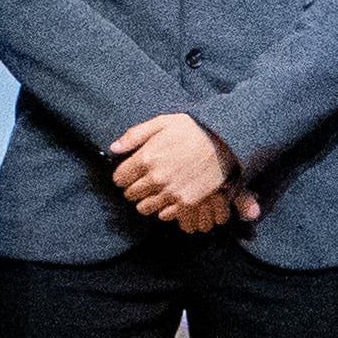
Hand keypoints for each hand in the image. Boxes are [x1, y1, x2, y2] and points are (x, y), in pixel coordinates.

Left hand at [109, 111, 237, 225]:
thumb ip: (134, 135)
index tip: (129, 173)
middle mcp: (156, 178)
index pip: (120, 178)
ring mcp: (171, 192)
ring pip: (144, 207)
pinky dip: (163, 209)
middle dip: (133, 188)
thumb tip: (113, 148)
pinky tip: (169, 197)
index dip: (123, 175)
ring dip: (146, 201)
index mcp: (147, 157)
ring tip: (155, 191)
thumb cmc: (193, 129)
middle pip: (130, 194)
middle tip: (143, 181)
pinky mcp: (186, 202)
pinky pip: (164, 215)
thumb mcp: (162, 122)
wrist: (224, 142)